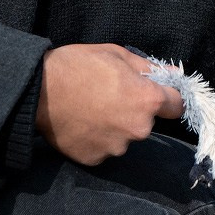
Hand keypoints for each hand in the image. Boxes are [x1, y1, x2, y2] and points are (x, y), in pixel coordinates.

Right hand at [35, 44, 184, 165]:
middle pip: (148, 123)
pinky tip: (81, 124)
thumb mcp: (117, 55)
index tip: (155, 94)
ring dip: (115, 127)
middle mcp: (139, 129)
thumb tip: (173, 75)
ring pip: (125, 137)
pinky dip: (96, 139)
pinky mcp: (97, 159)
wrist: (36, 91)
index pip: (177, 106)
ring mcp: (117, 147)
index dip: (168, 97)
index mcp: (148, 101)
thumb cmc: (77, 66)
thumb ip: (149, 68)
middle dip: (135, 111)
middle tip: (109, 97)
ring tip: (91, 110)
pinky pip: (104, 148)